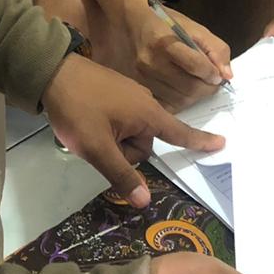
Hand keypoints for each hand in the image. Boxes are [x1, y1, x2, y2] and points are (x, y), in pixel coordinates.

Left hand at [42, 54, 224, 207]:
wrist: (51, 72)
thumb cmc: (77, 109)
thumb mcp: (97, 148)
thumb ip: (122, 174)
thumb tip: (146, 201)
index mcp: (146, 113)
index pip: (179, 133)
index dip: (200, 141)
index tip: (222, 143)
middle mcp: (144, 102)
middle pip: (144, 143)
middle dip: (123, 152)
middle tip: (96, 144)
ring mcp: (129, 95)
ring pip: (129, 133)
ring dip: (113, 141)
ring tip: (87, 131)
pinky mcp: (115, 92)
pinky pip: (120, 120)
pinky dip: (108, 129)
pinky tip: (87, 123)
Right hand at [125, 4, 232, 110]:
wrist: (132, 23)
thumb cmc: (166, 24)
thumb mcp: (194, 28)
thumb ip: (215, 49)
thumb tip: (226, 76)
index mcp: (164, 42)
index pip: (195, 65)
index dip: (212, 73)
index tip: (217, 75)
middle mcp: (150, 62)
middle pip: (189, 88)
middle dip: (207, 88)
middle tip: (212, 83)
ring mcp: (142, 78)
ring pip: (180, 100)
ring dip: (196, 97)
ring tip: (198, 85)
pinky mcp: (138, 89)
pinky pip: (166, 106)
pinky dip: (180, 102)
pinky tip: (182, 91)